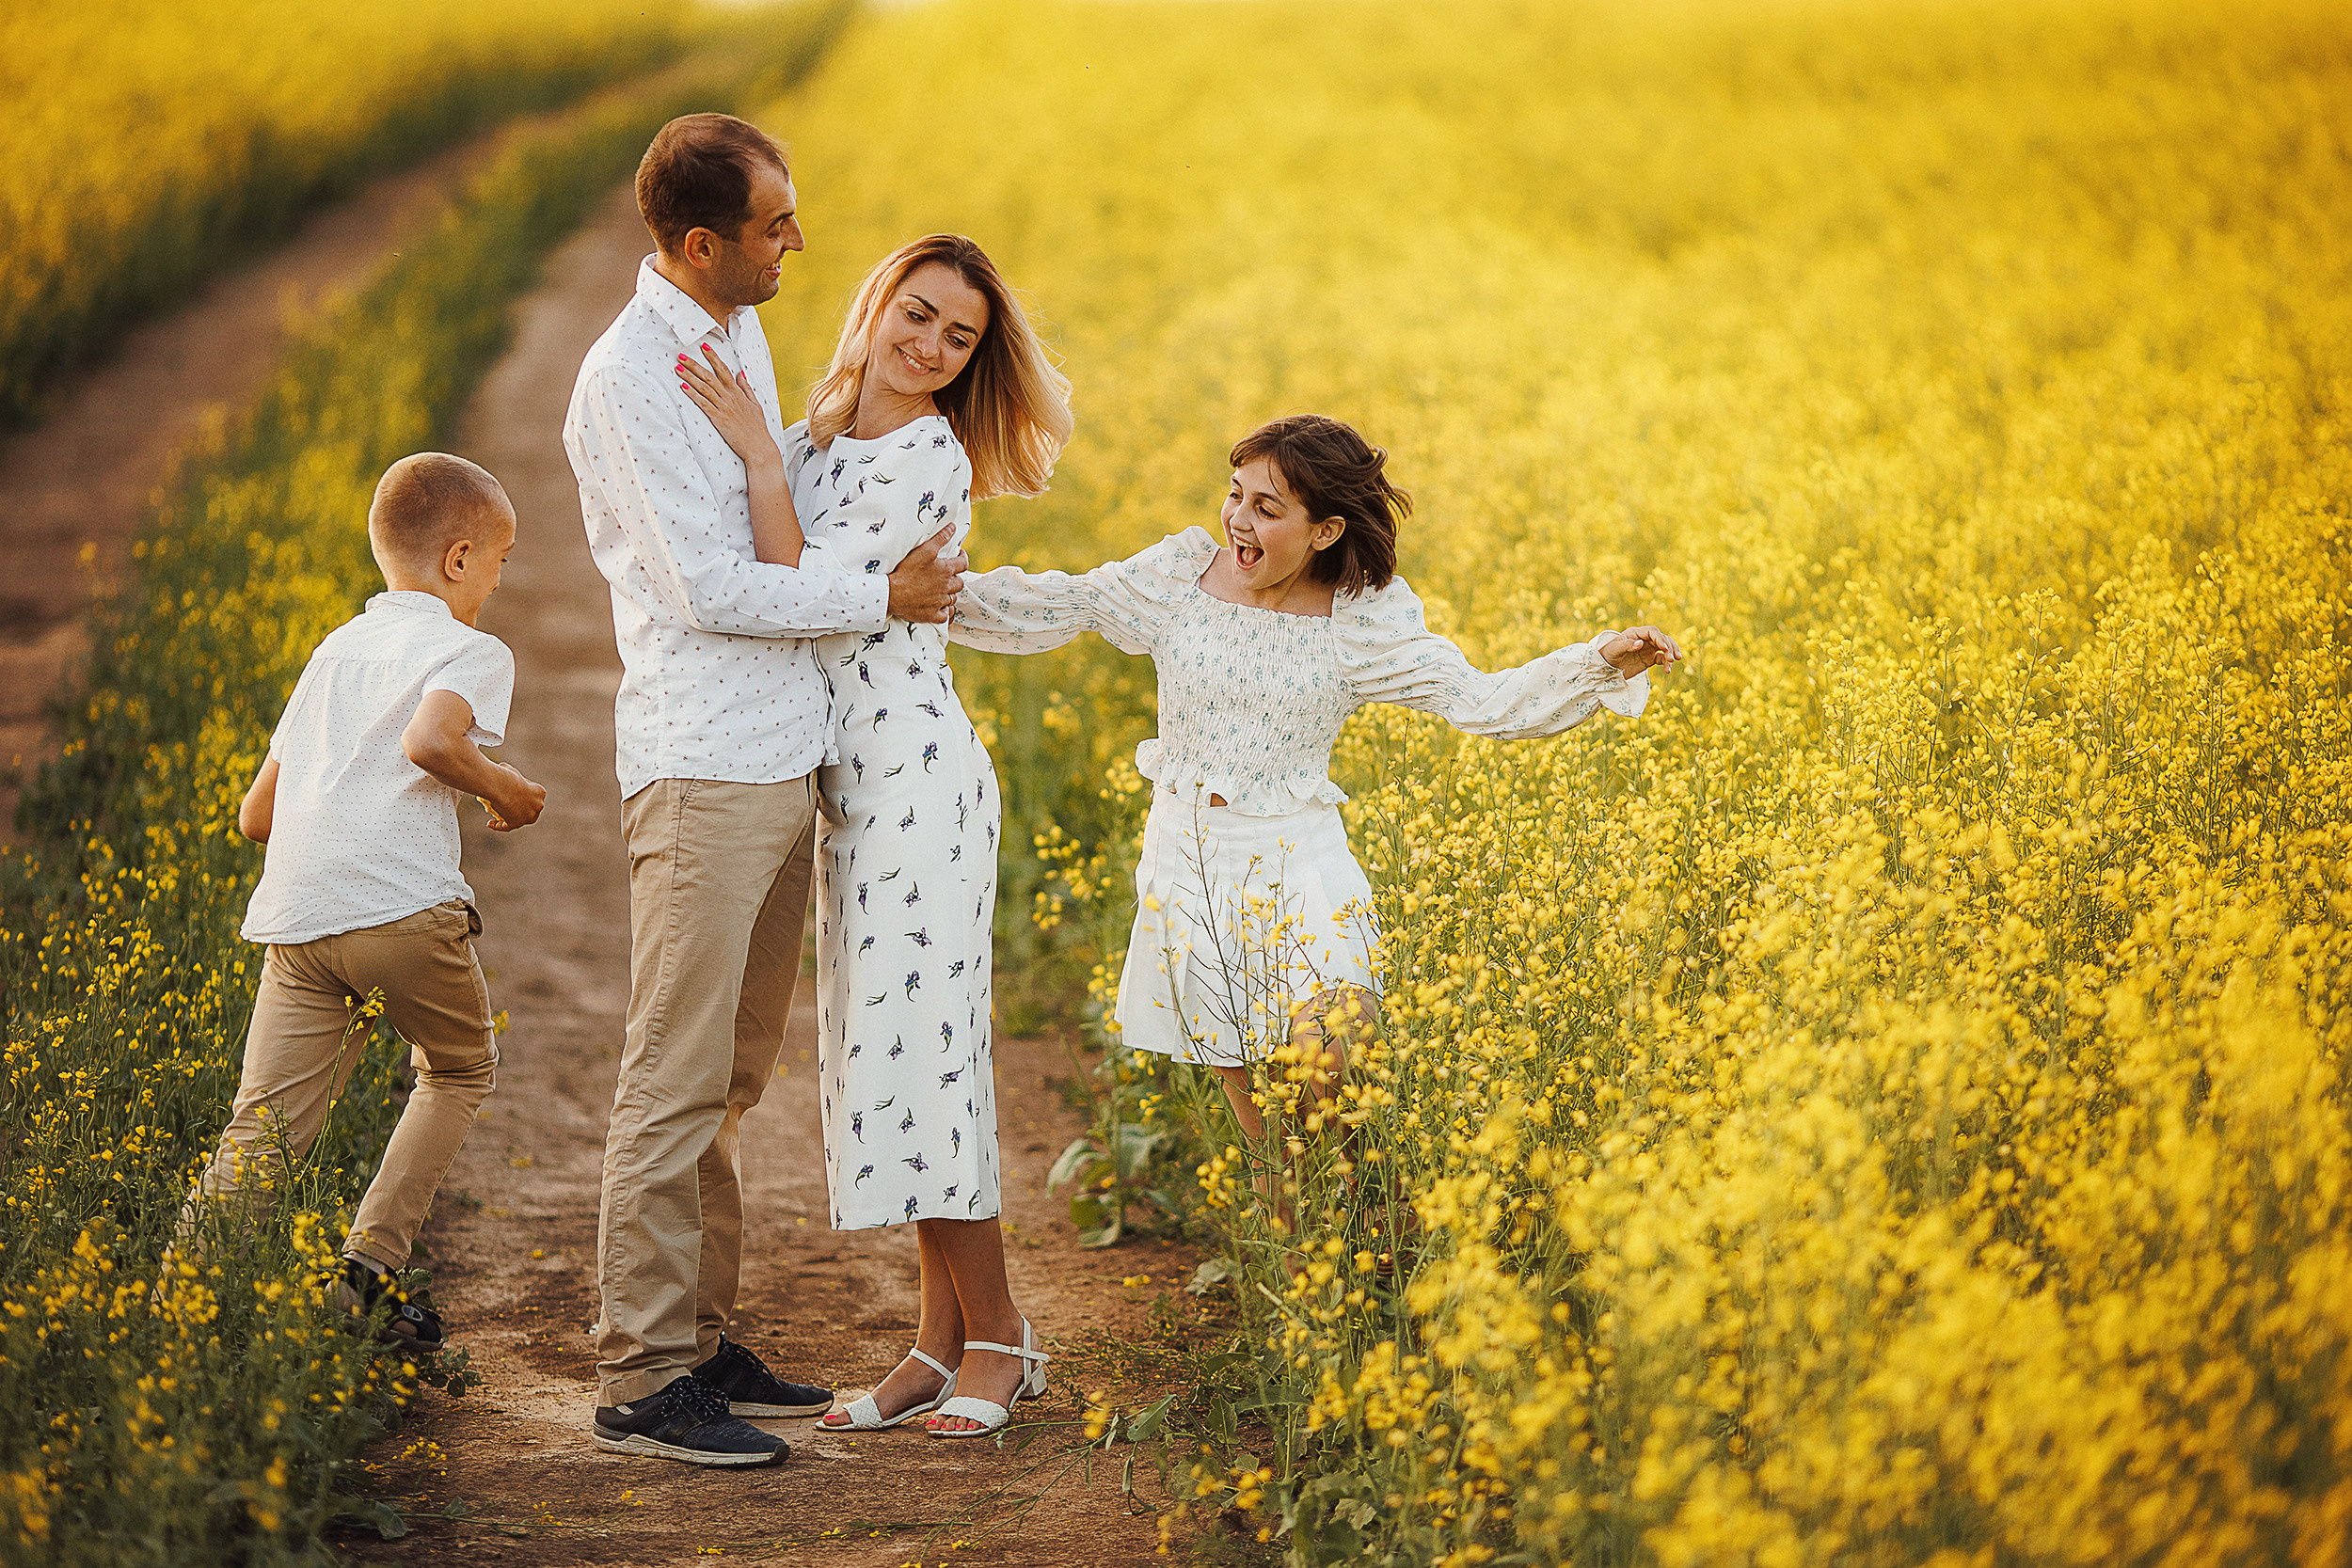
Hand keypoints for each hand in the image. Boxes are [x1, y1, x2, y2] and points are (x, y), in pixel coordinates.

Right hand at [482, 765, 546, 830]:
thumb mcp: (510, 770)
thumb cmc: (504, 775)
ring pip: (519, 821)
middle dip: (521, 812)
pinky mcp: (517, 823)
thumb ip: (511, 775)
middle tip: (507, 811)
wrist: (499, 784)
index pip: (533, 798)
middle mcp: (538, 805)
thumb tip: (506, 772)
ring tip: (497, 819)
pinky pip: (506, 827)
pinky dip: (498, 826)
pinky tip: (490, 824)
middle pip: (530, 811)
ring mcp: (528, 816)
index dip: (525, 800)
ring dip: (509, 821)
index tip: (513, 799)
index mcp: (540, 792)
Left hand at [677, 345, 782, 472]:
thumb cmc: (757, 428)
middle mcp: (730, 397)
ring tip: (678, 368)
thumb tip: (740, 373)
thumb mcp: (755, 405)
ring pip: (704, 388)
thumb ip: (746, 388)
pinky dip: (694, 395)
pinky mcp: (719, 419)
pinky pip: (704, 404)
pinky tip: (684, 388)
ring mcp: (724, 408)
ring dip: (690, 377)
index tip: (704, 347)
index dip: (713, 357)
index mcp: (738, 393)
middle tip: (682, 355)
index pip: (724, 370)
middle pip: (710, 376)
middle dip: (695, 364)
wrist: (759, 446)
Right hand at [885, 526, 967, 623]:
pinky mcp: (932, 615)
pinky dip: (945, 611)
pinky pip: (945, 615)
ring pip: (952, 599)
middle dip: (956, 577)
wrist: (891, 594)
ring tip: (943, 589)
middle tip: (949, 575)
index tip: (960, 555)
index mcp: (946, 571)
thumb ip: (940, 538)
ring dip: (950, 594)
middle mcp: (946, 587)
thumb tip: (953, 527)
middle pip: (959, 583)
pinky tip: (941, 608)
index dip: (963, 558)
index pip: (963, 564)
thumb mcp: (924, 550)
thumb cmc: (906, 570)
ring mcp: (939, 603)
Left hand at [1600, 625, 1683, 677]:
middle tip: (1671, 658)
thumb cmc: (1607, 654)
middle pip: (1662, 639)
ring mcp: (1648, 649)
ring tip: (1672, 663)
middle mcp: (1644, 639)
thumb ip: (1627, 645)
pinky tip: (1668, 670)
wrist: (1605, 666)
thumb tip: (1640, 643)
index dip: (1660, 638)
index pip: (1652, 631)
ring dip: (1671, 654)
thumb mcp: (1615, 649)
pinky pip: (1662, 659)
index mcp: (1636, 633)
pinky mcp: (1650, 659)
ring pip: (1665, 648)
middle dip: (1669, 647)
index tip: (1664, 648)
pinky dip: (1667, 663)